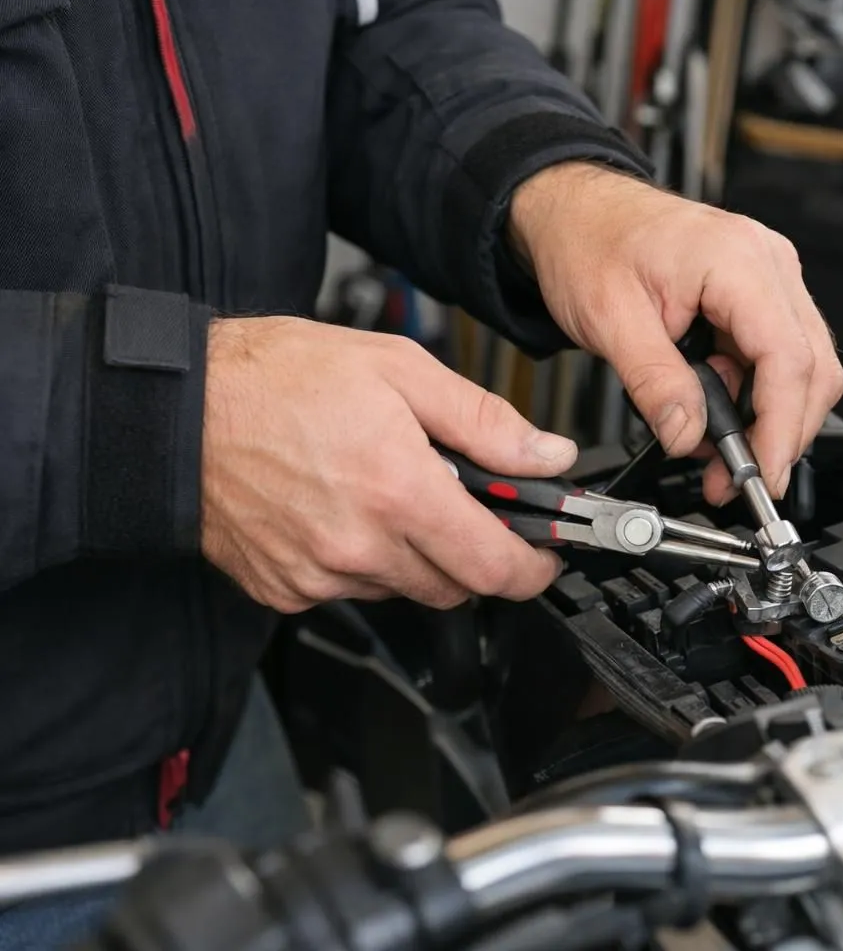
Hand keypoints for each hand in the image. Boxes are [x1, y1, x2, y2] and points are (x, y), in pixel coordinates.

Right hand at [201, 317, 576, 612]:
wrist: (177, 407)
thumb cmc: (276, 377)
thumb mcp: (400, 368)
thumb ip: (484, 420)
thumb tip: (546, 455)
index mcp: (399, 491)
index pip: (495, 567)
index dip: (532, 567)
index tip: (542, 555)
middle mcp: (360, 546)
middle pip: (455, 587)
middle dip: (475, 554)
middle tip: (464, 508)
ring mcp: (318, 575)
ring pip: (404, 590)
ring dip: (418, 557)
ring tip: (390, 494)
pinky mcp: (284, 589)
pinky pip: (350, 592)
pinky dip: (364, 563)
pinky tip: (345, 513)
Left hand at [511, 163, 842, 503]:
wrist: (576, 210)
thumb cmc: (590, 242)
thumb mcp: (609, 319)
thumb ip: (654, 383)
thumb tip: (687, 436)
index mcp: (737, 259)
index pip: (789, 358)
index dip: (781, 426)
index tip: (762, 473)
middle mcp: (768, 263)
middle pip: (813, 368)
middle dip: (780, 434)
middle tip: (734, 479)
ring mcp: (770, 276)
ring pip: (805, 367)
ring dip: (769, 419)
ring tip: (716, 451)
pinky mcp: (761, 293)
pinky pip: (780, 356)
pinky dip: (756, 396)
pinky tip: (718, 414)